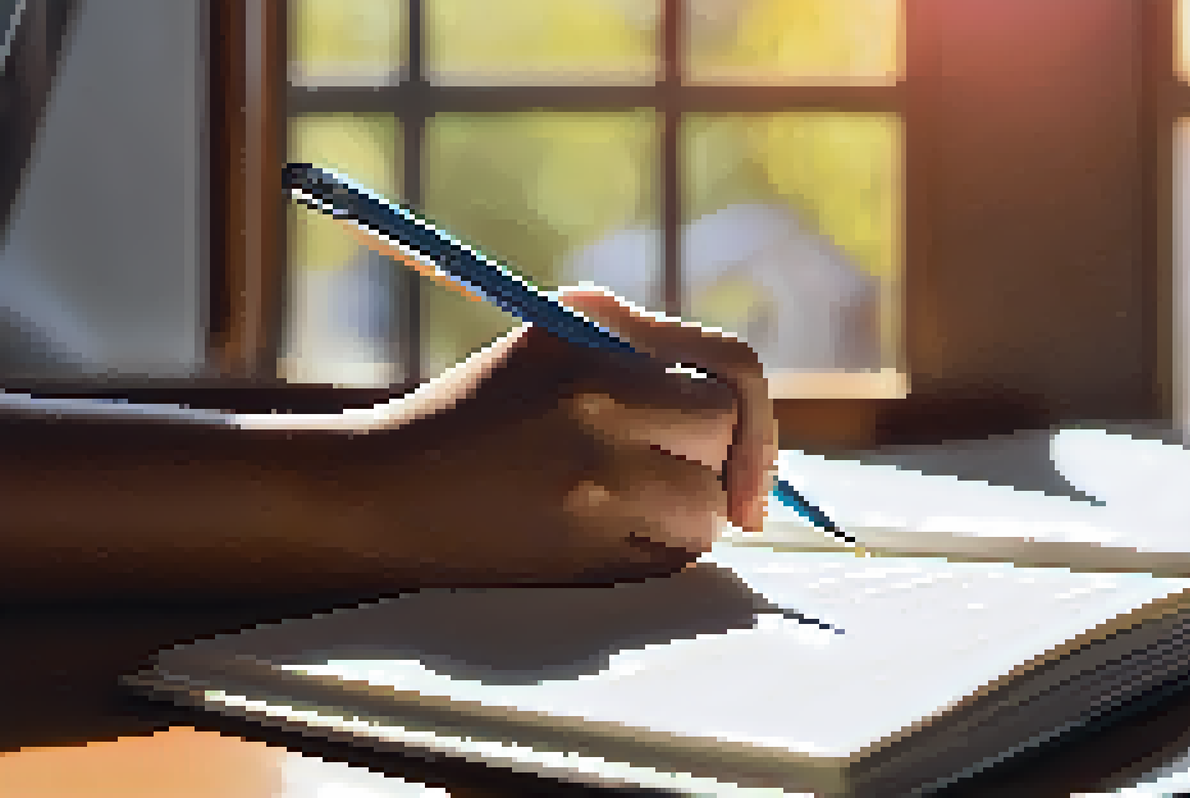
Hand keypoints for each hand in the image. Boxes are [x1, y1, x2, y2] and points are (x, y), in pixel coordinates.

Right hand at [327, 286, 776, 585]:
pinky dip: (656, 550)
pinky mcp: (584, 560)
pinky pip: (671, 561)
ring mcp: (595, 494)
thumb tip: (734, 391)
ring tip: (628, 502)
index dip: (756, 414)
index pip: (732, 376)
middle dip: (715, 460)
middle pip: (726, 443)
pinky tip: (602, 534)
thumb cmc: (474, 411)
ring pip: (707, 514)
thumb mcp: (547, 340)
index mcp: (596, 357)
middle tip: (672, 466)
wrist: (384, 493)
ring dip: (688, 514)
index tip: (746, 448)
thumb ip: (639, 339)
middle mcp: (600, 420)